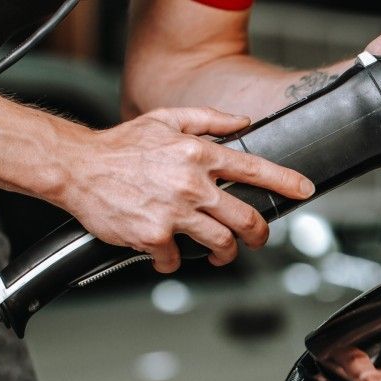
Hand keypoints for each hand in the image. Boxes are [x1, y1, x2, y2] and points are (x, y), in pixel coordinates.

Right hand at [59, 107, 313, 271]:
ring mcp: (174, 213)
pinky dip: (175, 261)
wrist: (76, 167)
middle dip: (260, 235)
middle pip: (247, 219)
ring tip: (221, 255)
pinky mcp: (154, 236)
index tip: (305, 191)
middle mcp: (192, 184)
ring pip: (222, 245)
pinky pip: (178, 259)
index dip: (286, 182)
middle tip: (258, 239)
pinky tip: (168, 252)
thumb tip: (243, 122)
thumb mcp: (166, 120)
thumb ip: (209, 120)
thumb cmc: (119, 146)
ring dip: (226, 256)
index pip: (254, 169)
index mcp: (198, 155)